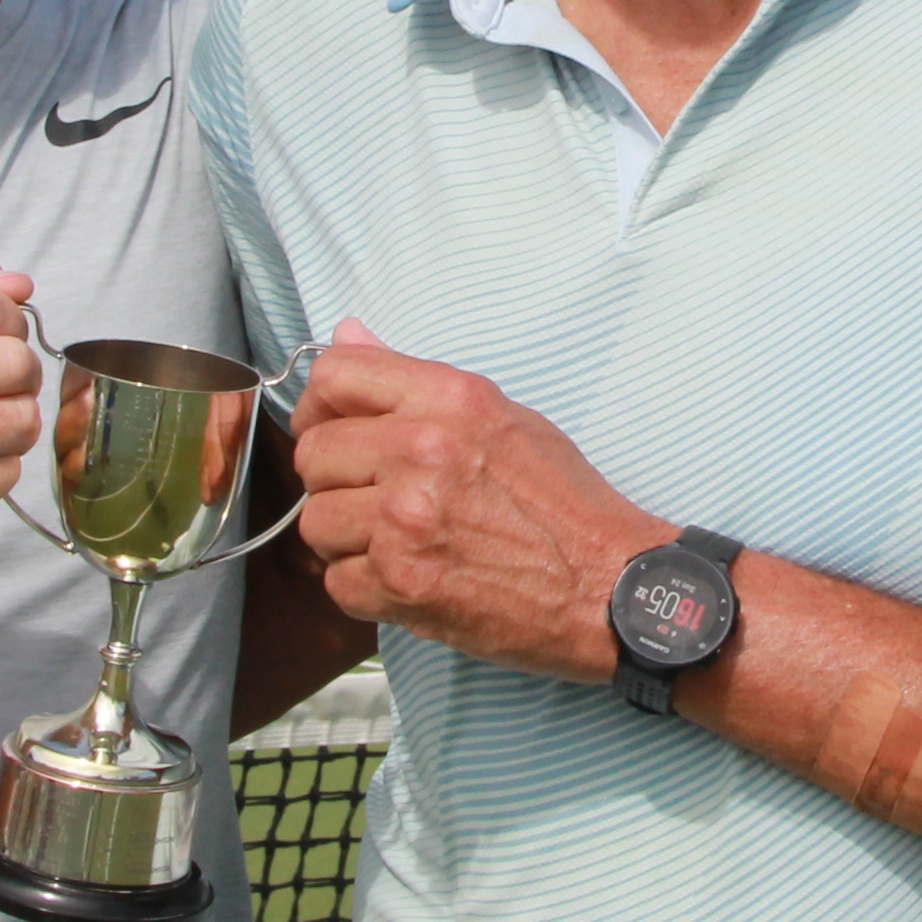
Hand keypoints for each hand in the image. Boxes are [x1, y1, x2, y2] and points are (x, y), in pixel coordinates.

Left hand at [289, 327, 655, 680]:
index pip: (333, 375)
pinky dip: (365, 588)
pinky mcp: (400, 583)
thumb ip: (415, 380)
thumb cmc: (564, 504)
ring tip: (398, 544)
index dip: (322, 407)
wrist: (608, 587)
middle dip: (335, 482)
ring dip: (347, 540)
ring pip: (315, 522)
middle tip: (376, 501)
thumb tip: (347, 334)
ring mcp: (406, 520)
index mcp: (449, 399)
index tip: (336, 430)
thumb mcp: (500, 416)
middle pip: (313, 454)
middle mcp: (421, 451)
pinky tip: (407, 581)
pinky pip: (337, 581)